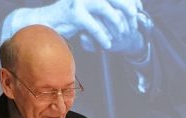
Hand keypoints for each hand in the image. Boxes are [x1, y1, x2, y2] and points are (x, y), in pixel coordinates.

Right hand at [3, 1, 145, 54]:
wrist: (45, 24)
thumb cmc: (69, 21)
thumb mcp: (90, 14)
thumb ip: (104, 13)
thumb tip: (128, 15)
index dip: (132, 1)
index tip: (140, 12)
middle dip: (128, 11)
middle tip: (133, 26)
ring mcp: (80, 0)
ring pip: (106, 8)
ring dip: (117, 24)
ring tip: (120, 36)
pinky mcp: (74, 13)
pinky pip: (93, 25)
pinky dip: (102, 36)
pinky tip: (107, 45)